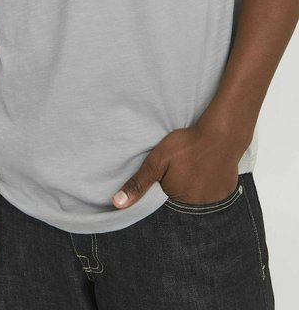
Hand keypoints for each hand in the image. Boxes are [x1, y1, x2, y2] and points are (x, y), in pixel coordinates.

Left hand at [111, 124, 244, 208]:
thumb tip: (117, 204)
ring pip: (197, 199)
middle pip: (180, 203)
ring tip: (193, 169)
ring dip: (193, 189)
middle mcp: (197, 208)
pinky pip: (212, 194)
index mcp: (177, 201)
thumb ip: (139, 183)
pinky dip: (207, 186)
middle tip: (182, 169)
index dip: (162, 191)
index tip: (166, 177)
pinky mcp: (226, 193)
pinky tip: (205, 171)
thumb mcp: (157, 160)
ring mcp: (214, 202)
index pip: (164, 205)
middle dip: (177, 190)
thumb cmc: (187, 145)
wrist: (220, 135)